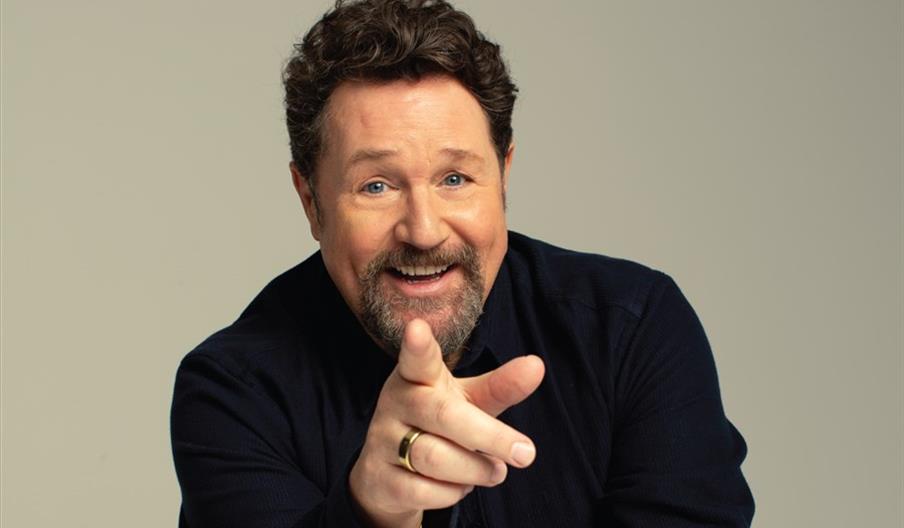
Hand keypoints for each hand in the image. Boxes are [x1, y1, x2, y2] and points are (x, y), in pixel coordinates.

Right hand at [348, 319, 544, 527]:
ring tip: (495, 471)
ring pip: (436, 458)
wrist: (389, 474)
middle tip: (526, 453)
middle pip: (444, 415)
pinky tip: (460, 485)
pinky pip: (424, 490)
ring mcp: (383, 440)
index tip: (417, 327)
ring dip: (476, 469)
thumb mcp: (468, 401)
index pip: (417, 359)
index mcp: (417, 377)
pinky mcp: (380, 478)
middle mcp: (396, 403)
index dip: (418, 346)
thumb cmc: (437, 425)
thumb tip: (537, 366)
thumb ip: (501, 387)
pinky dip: (453, 493)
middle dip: (490, 436)